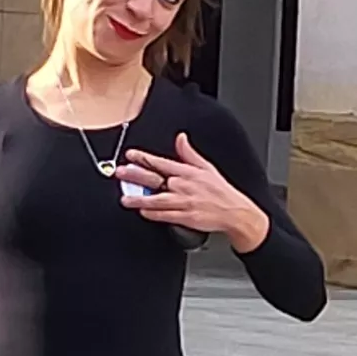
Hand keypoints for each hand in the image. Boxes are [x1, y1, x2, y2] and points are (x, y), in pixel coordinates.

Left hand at [119, 133, 266, 250]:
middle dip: (136, 176)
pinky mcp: (187, 217)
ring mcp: (185, 202)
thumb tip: (180, 138)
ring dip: (140, 199)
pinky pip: (166, 215)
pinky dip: (154, 214)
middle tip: (121, 173)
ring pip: (157, 200)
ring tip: (125, 199)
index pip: (162, 163)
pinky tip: (143, 212)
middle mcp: (184, 186)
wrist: (235, 211)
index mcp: (188, 172)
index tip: (131, 155)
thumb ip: (189, 153)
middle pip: (156, 179)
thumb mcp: (206, 167)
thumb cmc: (220, 191)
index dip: (144, 158)